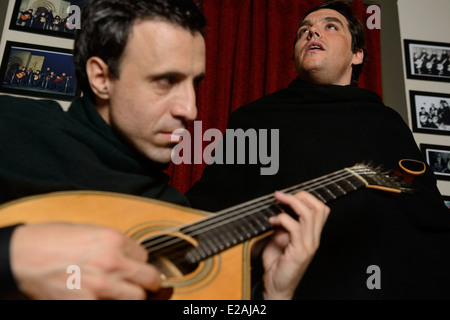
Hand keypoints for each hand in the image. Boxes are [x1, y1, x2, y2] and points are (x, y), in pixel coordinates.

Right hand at [10, 223, 162, 299]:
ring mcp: (101, 285)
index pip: (144, 255)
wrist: (23, 256)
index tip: (134, 265)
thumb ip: (111, 244)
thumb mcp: (89, 231)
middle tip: (148, 284)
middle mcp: (113, 262)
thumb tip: (127, 255)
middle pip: (149, 278)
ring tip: (129, 294)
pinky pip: (110, 307)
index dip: (139, 261)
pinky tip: (104, 299)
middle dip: (150, 281)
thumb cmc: (50, 239)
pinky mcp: (86, 303)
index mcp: (114, 239)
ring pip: (137, 298)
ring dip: (135, 295)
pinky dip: (110, 303)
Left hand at [262, 191, 329, 299]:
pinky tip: (272, 221)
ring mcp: (308, 246)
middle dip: (300, 196)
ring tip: (277, 200)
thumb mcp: (279, 239)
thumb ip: (283, 225)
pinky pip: (294, 228)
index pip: (321, 210)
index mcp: (311, 236)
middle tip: (282, 195)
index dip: (307, 197)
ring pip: (308, 215)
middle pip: (319, 208)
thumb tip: (279, 210)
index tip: (289, 194)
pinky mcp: (299, 252)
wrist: (276, 287)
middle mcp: (313, 239)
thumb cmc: (277, 265)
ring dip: (290, 202)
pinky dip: (282, 219)